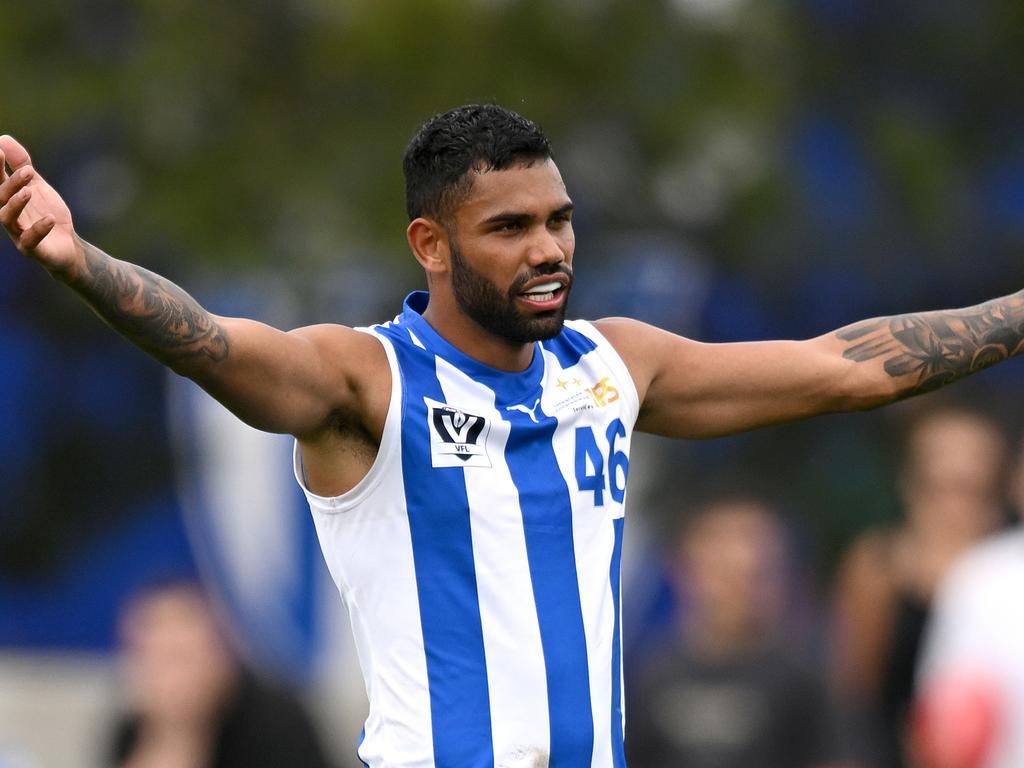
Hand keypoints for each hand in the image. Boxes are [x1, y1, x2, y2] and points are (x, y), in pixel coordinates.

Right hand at [0, 135, 80, 275]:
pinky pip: (30, 241)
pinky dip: (39, 229)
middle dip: (11, 183)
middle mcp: (8, 215)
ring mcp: (18, 233)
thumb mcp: (37, 186)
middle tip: (28, 170)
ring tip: (29, 191)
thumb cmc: (46, 213)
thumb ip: (21, 165)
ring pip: (8, 219)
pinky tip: (50, 218)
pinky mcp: (32, 249)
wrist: (67, 246)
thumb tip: (2, 138)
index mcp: (8, 199)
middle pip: (0, 198)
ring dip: (16, 204)